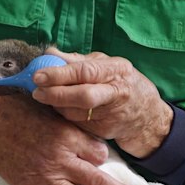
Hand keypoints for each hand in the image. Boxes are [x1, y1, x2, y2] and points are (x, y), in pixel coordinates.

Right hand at [0, 92, 138, 184]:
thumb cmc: (21, 111)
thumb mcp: (53, 111)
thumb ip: (75, 128)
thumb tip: (96, 147)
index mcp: (68, 138)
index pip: (98, 153)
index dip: (103, 156)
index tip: (103, 160)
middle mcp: (60, 161)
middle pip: (96, 180)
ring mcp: (44, 179)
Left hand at [31, 49, 173, 157]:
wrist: (147, 115)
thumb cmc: (121, 82)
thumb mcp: (105, 65)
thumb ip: (77, 60)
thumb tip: (49, 53)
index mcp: (117, 69)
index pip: (85, 71)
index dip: (60, 74)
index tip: (38, 76)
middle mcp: (117, 91)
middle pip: (84, 95)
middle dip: (56, 94)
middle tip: (36, 92)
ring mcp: (113, 114)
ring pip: (77, 112)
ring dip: (57, 105)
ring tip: (46, 97)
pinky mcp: (106, 131)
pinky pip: (78, 123)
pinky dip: (65, 115)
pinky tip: (60, 108)